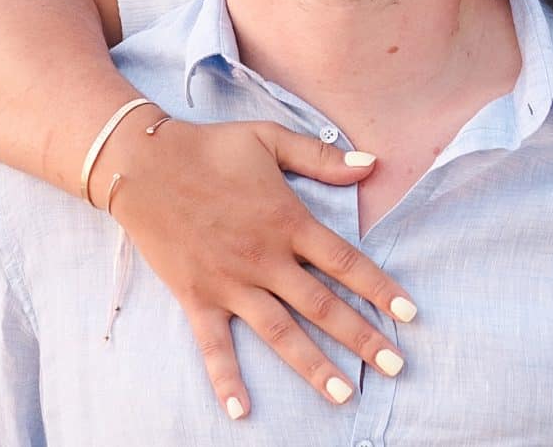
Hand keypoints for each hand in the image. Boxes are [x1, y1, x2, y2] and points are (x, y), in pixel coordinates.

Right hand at [97, 118, 415, 418]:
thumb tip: (373, 164)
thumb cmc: (209, 147)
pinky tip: (241, 412)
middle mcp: (264, 259)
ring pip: (280, 332)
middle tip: (395, 366)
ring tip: (345, 395)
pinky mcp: (197, 297)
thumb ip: (321, 156)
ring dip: (313, 366)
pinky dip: (225, 378)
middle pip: (322, 306)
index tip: (409, 314)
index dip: (380, 288)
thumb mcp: (269, 139)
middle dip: (362, 338)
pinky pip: (214, 345)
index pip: (345, 262)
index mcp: (287, 221)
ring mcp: (230, 282)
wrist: (142, 163)